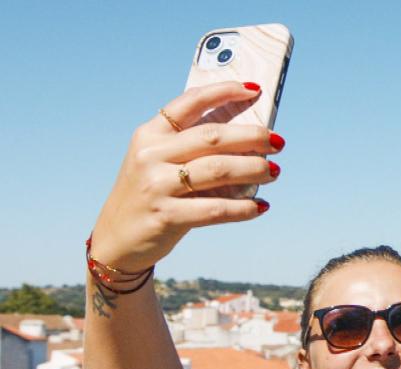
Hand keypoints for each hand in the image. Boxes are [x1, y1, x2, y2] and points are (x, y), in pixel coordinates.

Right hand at [89, 81, 283, 272]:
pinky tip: (259, 206)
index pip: (189, 103)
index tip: (255, 90)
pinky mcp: (166, 216)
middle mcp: (151, 155)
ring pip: (218, 170)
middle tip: (277, 141)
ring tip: (274, 171)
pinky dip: (243, 208)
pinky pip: (215, 209)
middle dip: (252, 136)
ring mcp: (157, 185)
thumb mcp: (157, 162)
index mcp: (150, 135)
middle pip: (212, 137)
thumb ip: (190, 147)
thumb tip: (247, 138)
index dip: (224, 92)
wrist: (116, 239)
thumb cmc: (150, 195)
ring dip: (253, 169)